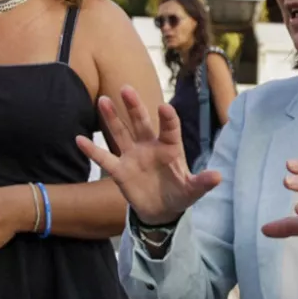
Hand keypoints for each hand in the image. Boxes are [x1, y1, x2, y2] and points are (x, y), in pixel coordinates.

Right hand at [78, 85, 220, 226]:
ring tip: (102, 100)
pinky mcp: (120, 171)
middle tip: (126, 88)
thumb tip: (218, 176)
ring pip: (120, 133)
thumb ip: (202, 182)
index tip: (164, 107)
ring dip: (111, 118)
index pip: (170, 128)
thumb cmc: (179, 194)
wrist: (161, 210)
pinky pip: (104, 158)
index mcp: (170, 147)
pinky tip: (78, 139)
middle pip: (140, 122)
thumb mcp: (192, 190)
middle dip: (134, 106)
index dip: (167, 118)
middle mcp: (149, 146)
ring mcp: (133, 156)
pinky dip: (92, 150)